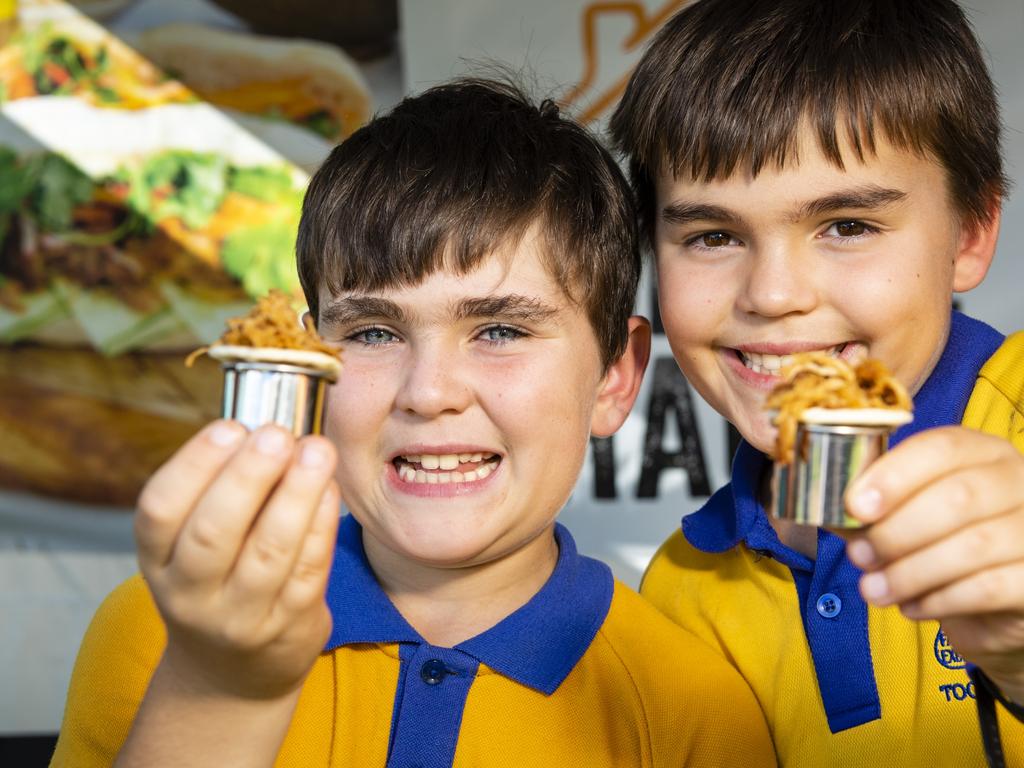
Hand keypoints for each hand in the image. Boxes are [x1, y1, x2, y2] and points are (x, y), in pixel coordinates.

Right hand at [134, 420, 340, 700]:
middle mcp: (190, 592)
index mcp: (157, 560)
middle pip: (213, 534)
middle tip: (277, 433)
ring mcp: (241, 616)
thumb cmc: (217, 580)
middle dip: (247, 478)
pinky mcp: (289, 626)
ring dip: (297, 496)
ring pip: (270, 554)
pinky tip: (331, 488)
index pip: (159, 511)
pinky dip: (323, 525)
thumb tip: (264, 423)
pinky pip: (309, 570)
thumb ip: (219, 490)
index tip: (230, 426)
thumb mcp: (192, 546)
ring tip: (316, 450)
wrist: (231, 673)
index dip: (193, 466)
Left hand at [844, 426, 1023, 702]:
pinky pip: (988, 587)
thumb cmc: (939, 543)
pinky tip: (912, 606)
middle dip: (896, 531)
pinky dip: (940, 599)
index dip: (894, 475)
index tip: (854, 505)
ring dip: (910, 572)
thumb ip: (867, 508)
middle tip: (859, 558)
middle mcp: (1018, 480)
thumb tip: (819, 505)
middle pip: (958, 497)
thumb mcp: (901, 515)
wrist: (995, 601)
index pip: (941, 447)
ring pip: (973, 546)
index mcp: (979, 451)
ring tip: (874, 590)